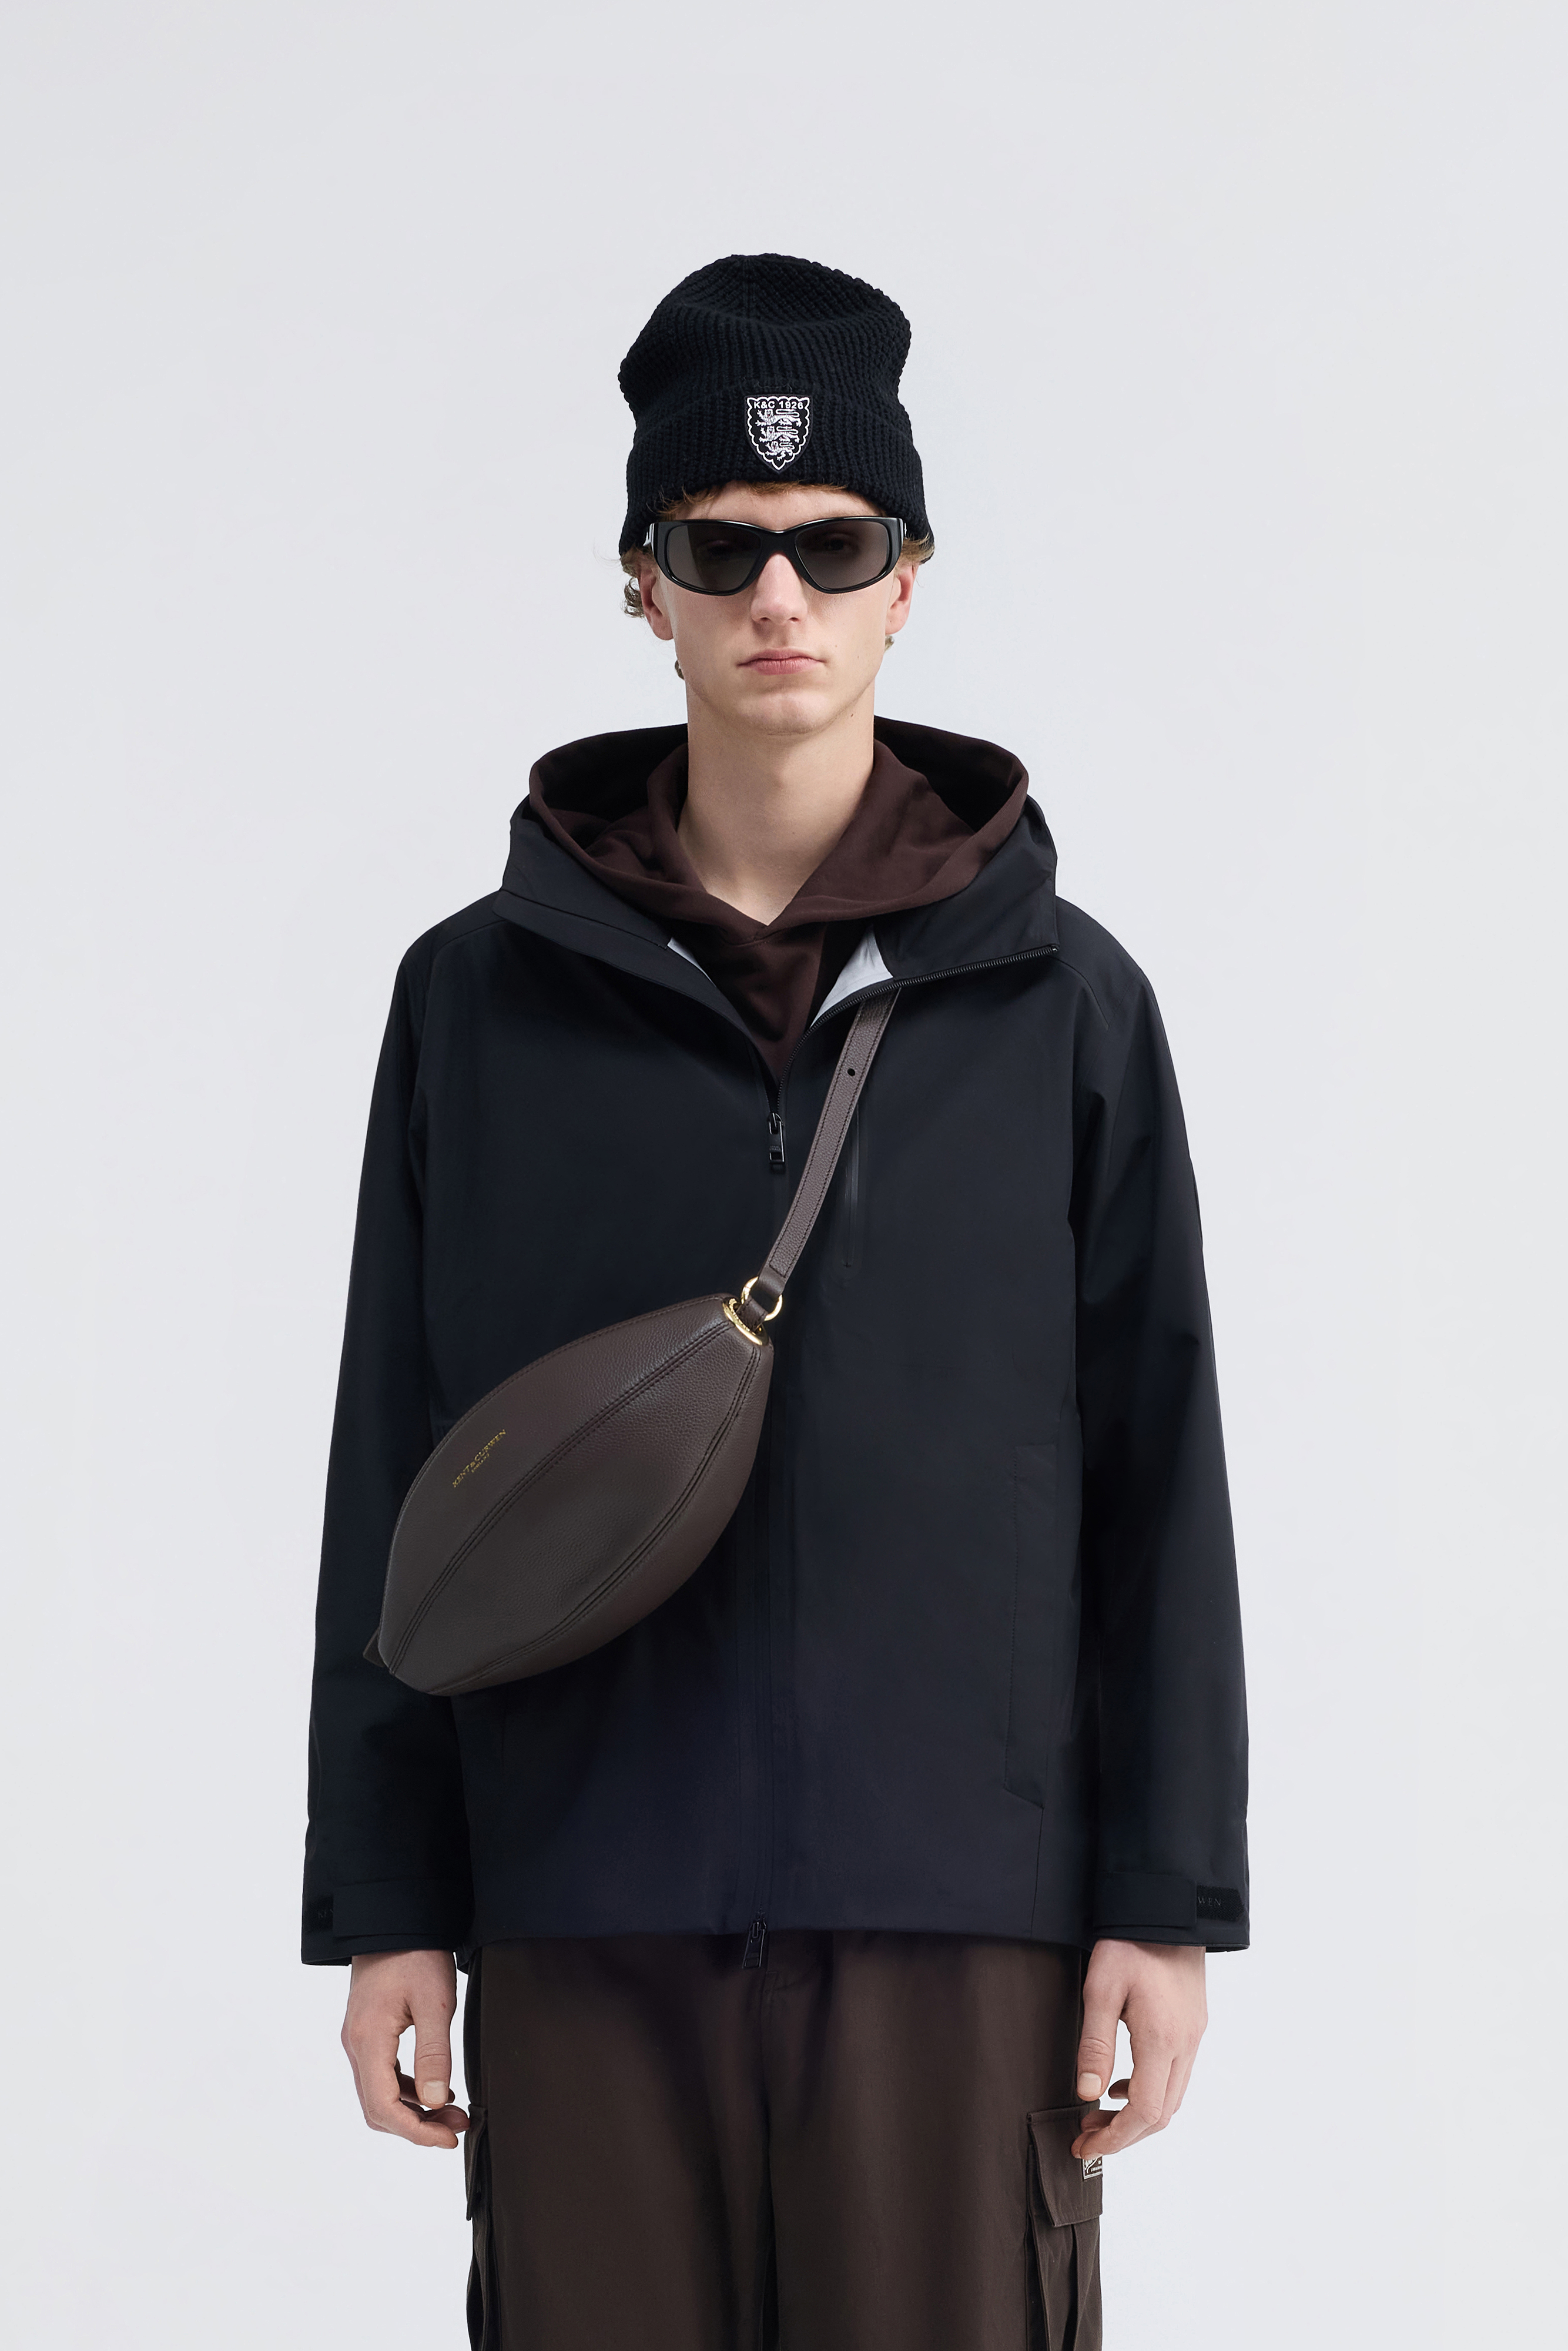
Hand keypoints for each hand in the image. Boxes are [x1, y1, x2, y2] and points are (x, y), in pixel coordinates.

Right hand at [341, 1949, 468, 2149]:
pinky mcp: (367, 2032)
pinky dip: (406, 2090)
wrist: (394, 1920)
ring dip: (414, 2110)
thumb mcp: (435, 2002)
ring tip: (454, 2110)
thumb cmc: (416, 1954)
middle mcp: (356, 2044)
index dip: (416, 2132)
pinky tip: (435, 2087)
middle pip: (378, 2108)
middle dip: (417, 2125)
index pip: (383, 2107)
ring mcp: (358, 2038)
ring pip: (378, 2094)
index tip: (449, 2138)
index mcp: (368, 2039)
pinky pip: (381, 2075)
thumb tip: (436, 2102)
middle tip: (457, 2126)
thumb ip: (434, 2054)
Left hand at [1070, 1938, 1205, 2160]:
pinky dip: (1151, 2090)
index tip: (1087, 2146)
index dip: (1116, 2138)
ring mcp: (1194, 2036)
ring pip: (1172, 2097)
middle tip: (1087, 2135)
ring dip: (1138, 2115)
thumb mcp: (1100, 1989)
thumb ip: (1094, 2044)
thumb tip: (1087, 2092)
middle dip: (1124, 2134)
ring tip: (1099, 2113)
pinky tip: (1123, 2083)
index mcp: (1163, 2040)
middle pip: (1162, 2114)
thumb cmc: (1132, 1942)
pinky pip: (1177, 2075)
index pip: (1145, 2112)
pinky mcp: (1194, 2025)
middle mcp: (1186, 2044)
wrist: (1169, 1908)